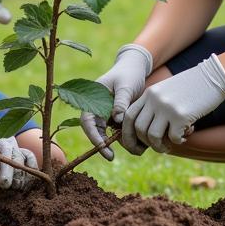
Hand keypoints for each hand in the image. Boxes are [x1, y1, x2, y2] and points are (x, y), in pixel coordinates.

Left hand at [0, 80, 37, 188]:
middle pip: (7, 153)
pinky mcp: (19, 150)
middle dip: (6, 169)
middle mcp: (2, 139)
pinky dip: (32, 167)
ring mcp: (12, 144)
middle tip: (4, 184)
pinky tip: (28, 181)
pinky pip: (29, 156)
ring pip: (19, 156)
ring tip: (16, 186)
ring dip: (19, 172)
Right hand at [79, 43, 151, 159]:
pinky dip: (124, 137)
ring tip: (132, 147)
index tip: (102, 147)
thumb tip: (118, 120)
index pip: (87, 120)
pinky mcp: (116, 117)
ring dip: (115, 142)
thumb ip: (121, 102)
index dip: (92, 135)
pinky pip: (117, 131)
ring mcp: (106, 113)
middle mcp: (97, 107)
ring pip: (106, 133)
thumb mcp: (126, 86)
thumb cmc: (129, 74)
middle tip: (111, 156)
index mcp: (93, 98)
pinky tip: (137, 142)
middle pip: (95, 130)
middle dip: (101, 144)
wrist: (136, 68)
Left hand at [122, 53, 224, 154]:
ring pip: (153, 136)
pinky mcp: (181, 115)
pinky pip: (174, 138)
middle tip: (157, 147)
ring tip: (168, 147)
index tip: (136, 144)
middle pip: (139, 128)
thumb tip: (147, 134)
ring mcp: (167, 107)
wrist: (213, 76)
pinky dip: (179, 142)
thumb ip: (155, 106)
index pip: (128, 116)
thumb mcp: (168, 91)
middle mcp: (154, 99)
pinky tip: (186, 136)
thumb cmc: (191, 87)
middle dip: (145, 143)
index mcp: (149, 93)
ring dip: (160, 147)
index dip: (128, 133)